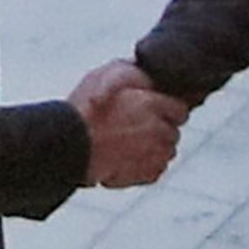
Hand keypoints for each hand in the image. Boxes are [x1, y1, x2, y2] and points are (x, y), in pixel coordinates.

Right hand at [72, 64, 182, 188]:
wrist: (68, 147)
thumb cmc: (82, 111)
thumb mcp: (104, 76)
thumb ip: (132, 73)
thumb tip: (145, 73)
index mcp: (152, 104)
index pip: (180, 109)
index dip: (167, 109)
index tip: (153, 111)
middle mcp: (159, 130)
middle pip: (173, 132)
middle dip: (160, 130)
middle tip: (135, 128)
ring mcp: (154, 154)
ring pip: (167, 152)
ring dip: (154, 148)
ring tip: (127, 145)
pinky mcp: (147, 175)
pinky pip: (156, 170)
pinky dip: (145, 166)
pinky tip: (125, 159)